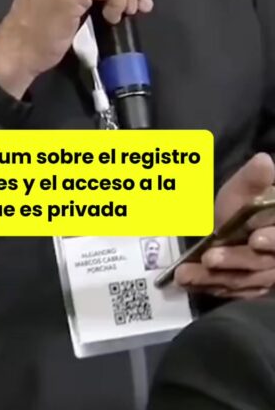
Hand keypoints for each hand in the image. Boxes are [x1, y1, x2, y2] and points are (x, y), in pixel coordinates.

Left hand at [175, 152, 274, 298]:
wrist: (235, 227)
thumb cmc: (241, 206)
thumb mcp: (244, 189)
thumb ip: (253, 179)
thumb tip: (264, 161)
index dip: (272, 241)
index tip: (255, 239)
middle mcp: (274, 259)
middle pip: (260, 266)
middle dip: (235, 261)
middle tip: (210, 258)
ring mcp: (264, 277)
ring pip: (242, 281)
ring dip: (214, 279)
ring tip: (186, 274)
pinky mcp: (246, 289)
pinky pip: (229, 292)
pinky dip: (209, 288)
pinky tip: (189, 284)